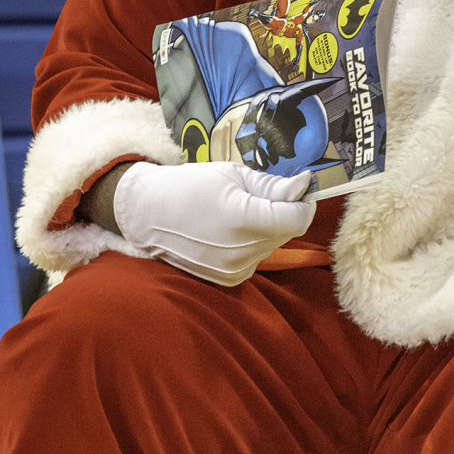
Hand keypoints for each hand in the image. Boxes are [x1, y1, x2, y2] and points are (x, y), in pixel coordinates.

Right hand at [113, 161, 316, 286]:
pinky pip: (256, 257)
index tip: (299, 189)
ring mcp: (234, 269)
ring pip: (272, 245)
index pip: (297, 220)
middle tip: (259, 195)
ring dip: (268, 228)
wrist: (148, 215)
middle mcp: (240, 251)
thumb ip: (272, 186)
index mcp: (242, 219)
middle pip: (286, 232)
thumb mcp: (233, 175)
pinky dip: (252, 243)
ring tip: (237, 212)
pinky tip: (229, 231)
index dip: (305, 203)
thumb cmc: (189, 186)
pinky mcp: (229, 279)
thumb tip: (305, 186)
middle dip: (284, 212)